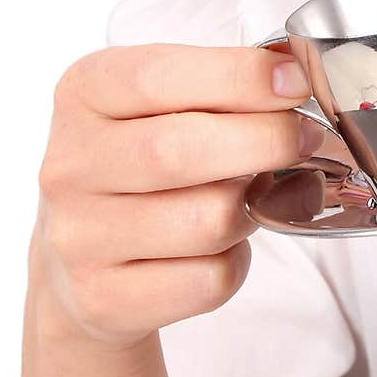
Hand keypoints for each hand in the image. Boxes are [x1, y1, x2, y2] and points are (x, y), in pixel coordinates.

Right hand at [33, 44, 322, 346]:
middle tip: (306, 137)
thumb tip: (294, 81)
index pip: (156, 78)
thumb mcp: (163, 102)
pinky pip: (210, 280)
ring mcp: (80, 237)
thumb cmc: (144, 160)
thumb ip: (221, 85)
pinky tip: (222, 245)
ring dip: (252, 207)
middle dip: (265, 140)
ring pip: (207, 221)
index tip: (295, 81)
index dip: (238, 77)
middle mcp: (70, 164)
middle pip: (179, 151)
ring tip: (249, 196)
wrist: (81, 253)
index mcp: (84, 93)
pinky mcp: (103, 299)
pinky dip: (238, 260)